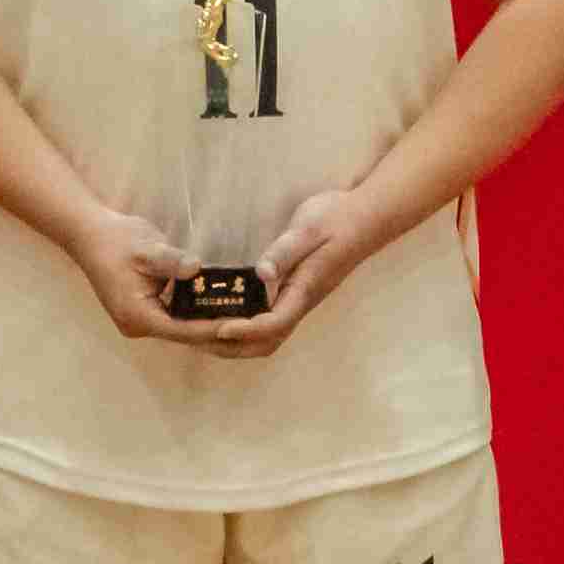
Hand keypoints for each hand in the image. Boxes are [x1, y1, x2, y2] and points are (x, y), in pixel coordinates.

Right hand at [59, 207, 262, 349]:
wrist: (90, 234)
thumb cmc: (116, 241)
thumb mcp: (146, 248)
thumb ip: (172, 261)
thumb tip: (196, 266)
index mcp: (138, 316)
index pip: (184, 330)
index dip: (213, 328)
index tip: (242, 325)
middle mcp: (140, 325)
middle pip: (186, 336)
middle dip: (218, 331)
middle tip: (254, 327)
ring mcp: (142, 321)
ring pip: (183, 330)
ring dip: (211, 325)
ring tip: (247, 320)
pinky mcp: (146, 312)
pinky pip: (178, 319)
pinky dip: (199, 314)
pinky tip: (224, 306)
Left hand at [215, 187, 388, 354]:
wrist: (365, 217)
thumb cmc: (336, 218)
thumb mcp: (309, 228)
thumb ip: (285, 251)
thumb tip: (261, 274)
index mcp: (304, 289)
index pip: (274, 323)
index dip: (245, 331)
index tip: (218, 328)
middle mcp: (301, 302)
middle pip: (267, 342)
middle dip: (232, 346)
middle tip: (198, 338)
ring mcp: (299, 300)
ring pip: (268, 337)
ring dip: (236, 342)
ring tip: (202, 334)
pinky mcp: (295, 293)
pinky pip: (269, 322)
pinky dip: (244, 329)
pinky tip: (222, 316)